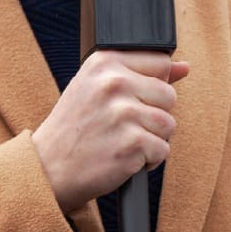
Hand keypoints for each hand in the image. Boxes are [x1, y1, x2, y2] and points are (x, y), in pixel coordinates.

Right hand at [32, 50, 190, 213]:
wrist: (46, 169)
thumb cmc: (75, 128)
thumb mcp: (97, 88)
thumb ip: (142, 74)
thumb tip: (184, 67)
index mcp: (105, 62)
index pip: (161, 62)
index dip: (152, 86)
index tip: (130, 101)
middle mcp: (113, 83)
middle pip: (169, 95)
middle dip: (153, 115)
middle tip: (122, 126)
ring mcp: (123, 113)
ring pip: (169, 124)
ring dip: (152, 139)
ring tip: (122, 142)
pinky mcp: (131, 143)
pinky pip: (163, 150)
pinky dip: (148, 161)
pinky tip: (123, 157)